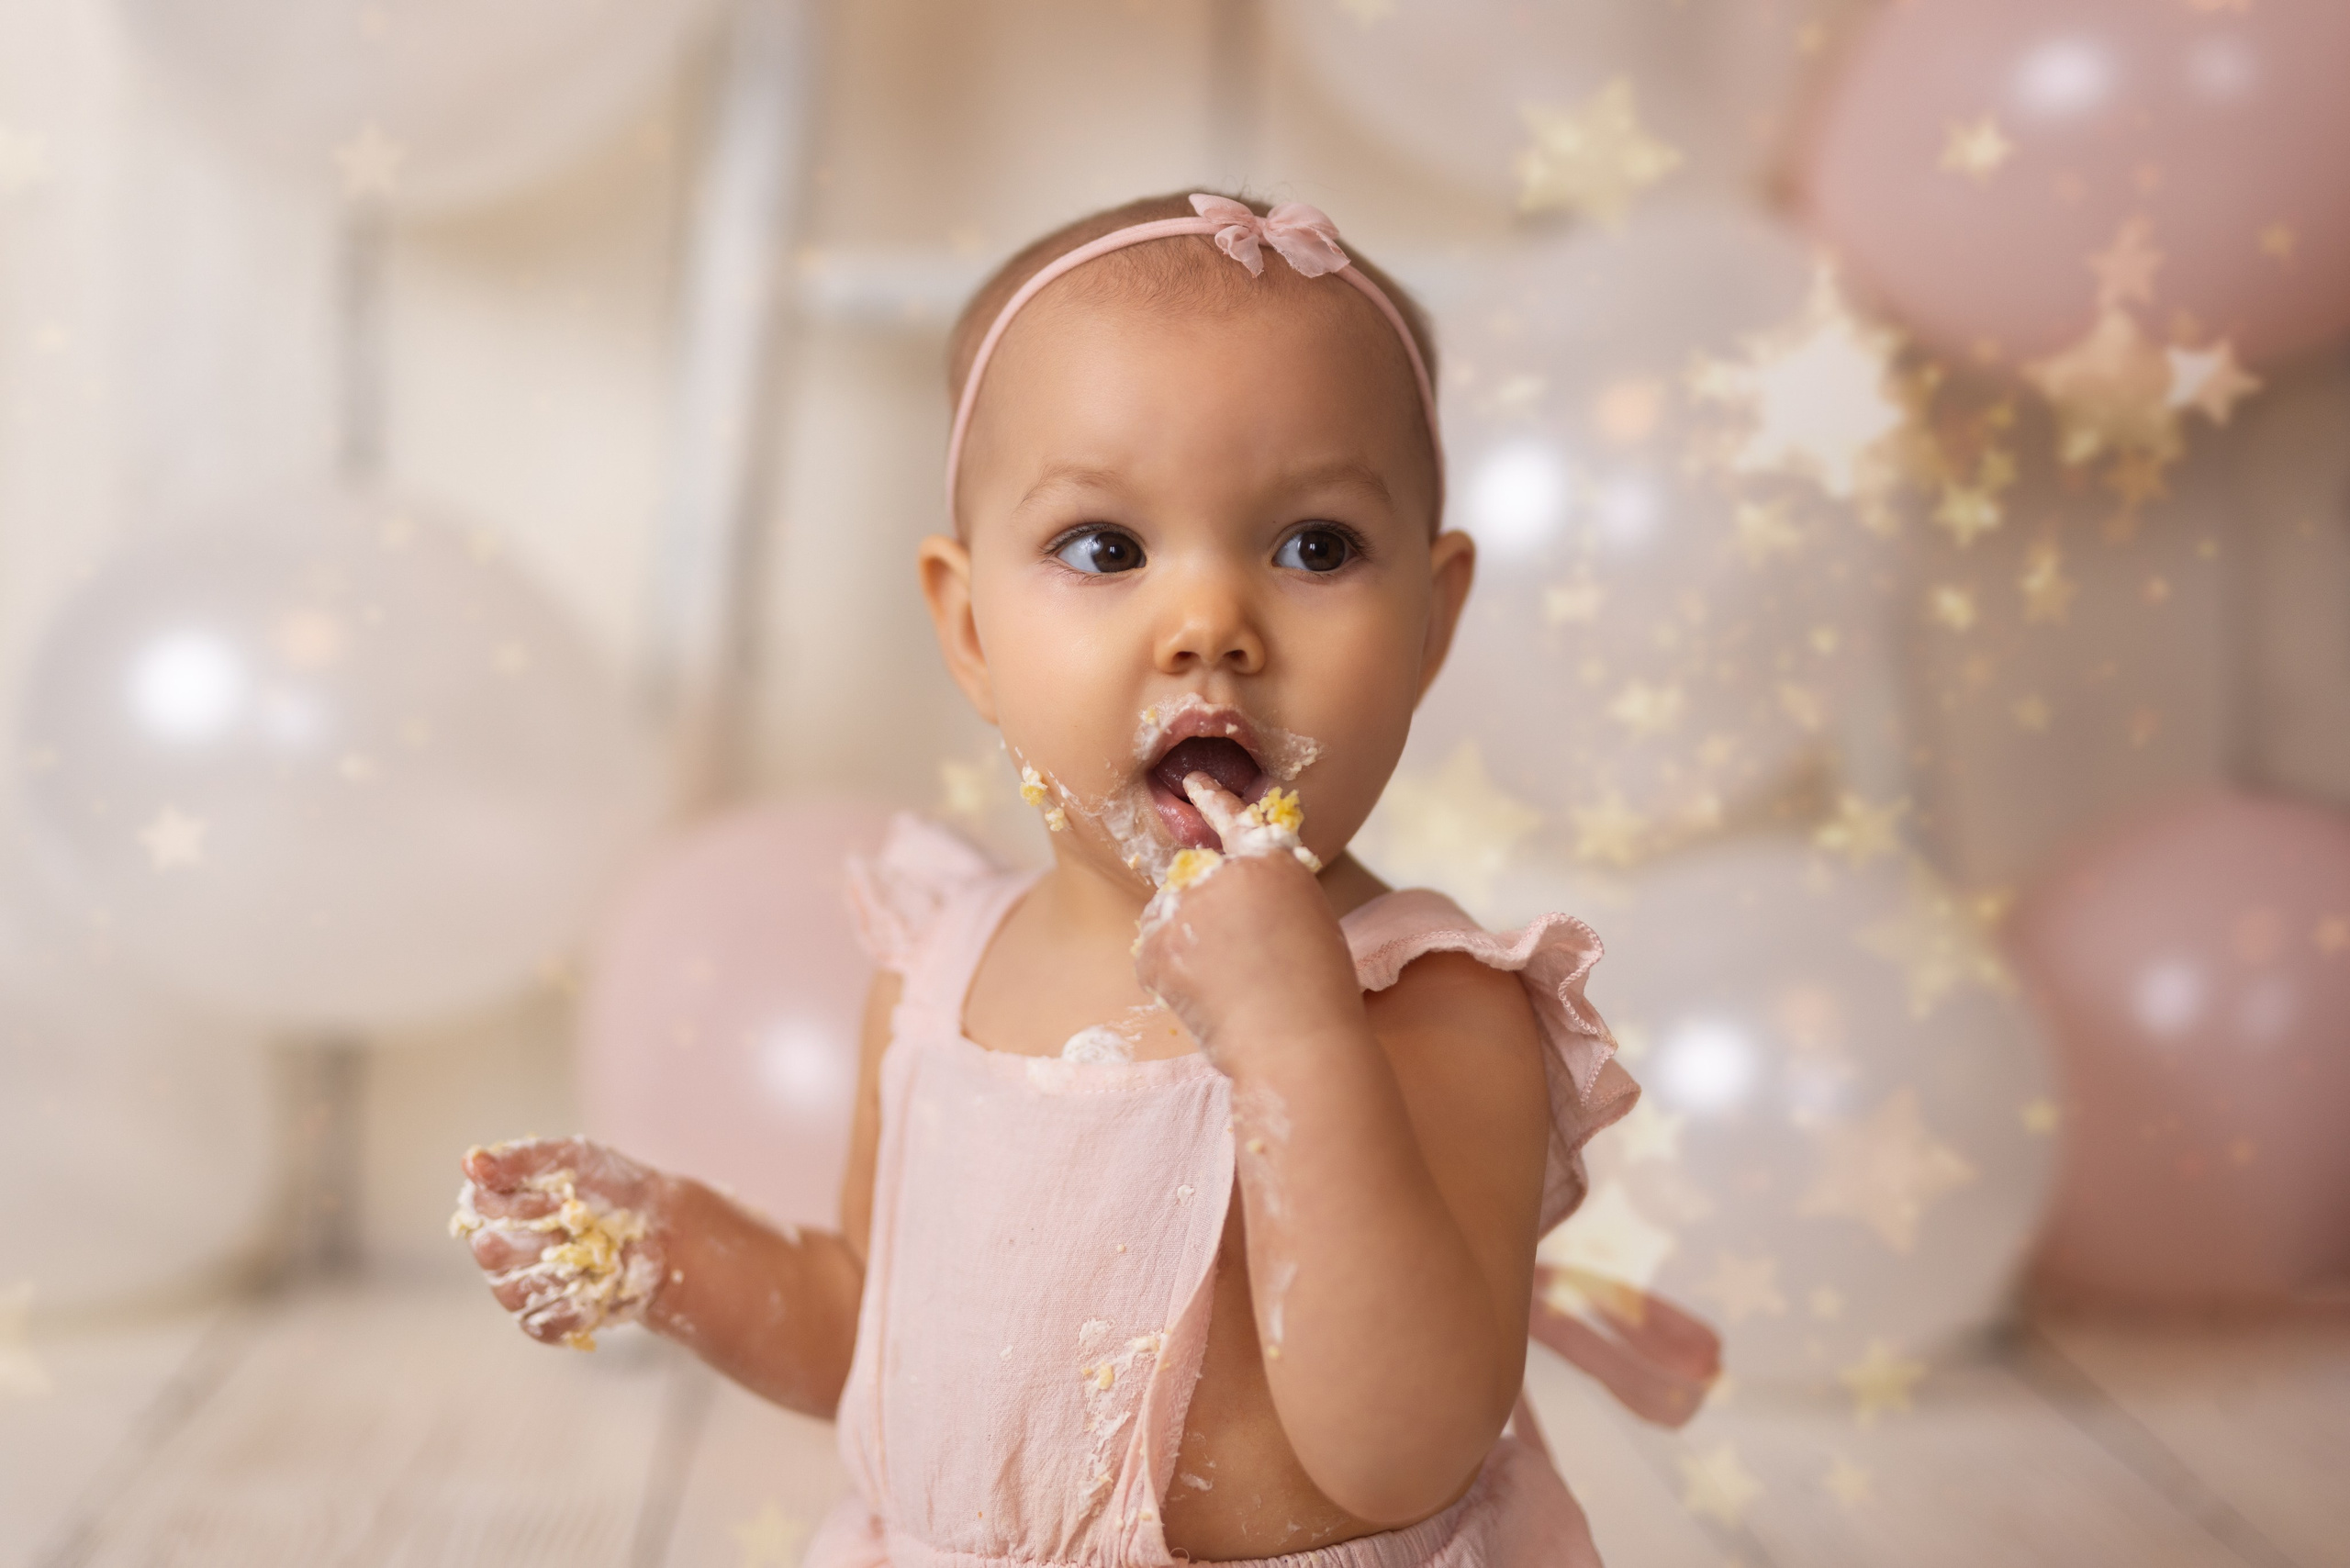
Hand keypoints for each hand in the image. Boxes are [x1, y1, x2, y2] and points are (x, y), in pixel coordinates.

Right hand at [452, 1136, 672, 1349]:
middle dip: (541, 1238)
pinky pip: (542, 1324)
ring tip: (593, 1253)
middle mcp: (496, 1250)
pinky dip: (574, 1306)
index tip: (561, 1198)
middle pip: (491, 1252)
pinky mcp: (543, 1321)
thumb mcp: (573, 1157)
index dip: (520, 1205)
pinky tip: (595, 1286)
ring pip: (513, 1292)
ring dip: (561, 1271)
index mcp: (496, 1205)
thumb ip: (521, 1159)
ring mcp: (517, 1288)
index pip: (479, 1208)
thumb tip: (471, 1163)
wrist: (659, 1228)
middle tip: (577, 1226)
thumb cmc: (609, 1186)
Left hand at [1131, 775, 1364, 1071]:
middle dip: (1200, 913)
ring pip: (1167, 917)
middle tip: (1234, 963)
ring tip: (1226, 985)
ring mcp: (1186, 906)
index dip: (1214, 799)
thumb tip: (1224, 900)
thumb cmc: (1316, 996)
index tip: (1196, 783)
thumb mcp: (1309, 921)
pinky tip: (1202, 998)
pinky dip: (1168, 978)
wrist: (1297, 1043)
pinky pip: (1151, 955)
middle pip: (1192, 880)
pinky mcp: (1157, 945)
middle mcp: (1225, 871)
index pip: (1236, 819)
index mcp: (1272, 861)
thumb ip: (1266, 894)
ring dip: (1183, 943)